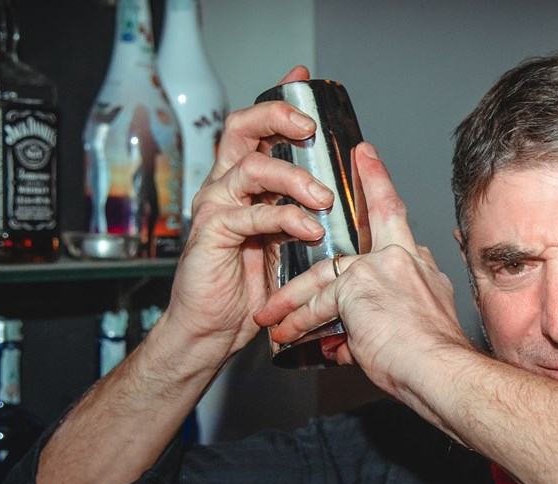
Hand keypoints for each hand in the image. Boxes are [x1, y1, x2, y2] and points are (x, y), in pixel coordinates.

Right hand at [163, 66, 334, 358]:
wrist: (213, 328)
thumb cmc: (250, 288)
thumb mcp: (286, 243)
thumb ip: (303, 213)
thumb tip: (344, 198)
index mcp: (244, 183)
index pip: (258, 128)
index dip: (280, 100)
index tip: (304, 81)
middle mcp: (226, 186)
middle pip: (244, 128)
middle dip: (279, 119)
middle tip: (311, 128)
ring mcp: (216, 207)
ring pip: (252, 168)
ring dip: (294, 178)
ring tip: (324, 197)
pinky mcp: (212, 233)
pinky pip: (250, 214)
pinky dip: (285, 218)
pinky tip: (308, 229)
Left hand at [254, 142, 469, 397]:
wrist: (442, 372)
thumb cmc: (433, 360)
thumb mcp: (412, 330)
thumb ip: (375, 322)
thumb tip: (345, 339)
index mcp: (418, 266)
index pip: (396, 218)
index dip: (379, 184)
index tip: (366, 156)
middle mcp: (402, 259)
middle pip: (375, 216)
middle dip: (362, 184)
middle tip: (345, 161)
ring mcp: (379, 270)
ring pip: (323, 277)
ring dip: (292, 299)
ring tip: (272, 315)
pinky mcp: (356, 289)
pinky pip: (317, 306)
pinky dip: (298, 323)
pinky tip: (286, 335)